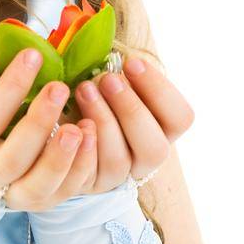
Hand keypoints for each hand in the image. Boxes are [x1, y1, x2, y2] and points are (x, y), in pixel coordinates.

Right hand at [0, 46, 100, 211]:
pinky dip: (80, 168)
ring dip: (63, 156)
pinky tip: (90, 137)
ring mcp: (13, 197)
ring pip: (39, 185)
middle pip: (14, 159)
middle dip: (39, 123)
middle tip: (59, 87)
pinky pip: (63, 192)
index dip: (9, 89)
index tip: (32, 56)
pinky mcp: (38, 201)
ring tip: (82, 125)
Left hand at [68, 54, 194, 194]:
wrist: (63, 123)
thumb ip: (125, 75)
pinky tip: (71, 122)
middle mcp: (145, 157)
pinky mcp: (89, 184)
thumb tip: (117, 60)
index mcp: (163, 130)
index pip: (181, 118)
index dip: (159, 91)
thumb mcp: (116, 81)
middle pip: (155, 149)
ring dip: (102, 122)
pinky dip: (80, 146)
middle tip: (107, 80)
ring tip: (83, 90)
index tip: (131, 63)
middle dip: (131, 110)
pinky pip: (87, 173)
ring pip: (120, 162)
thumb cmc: (97, 93)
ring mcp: (118, 175)